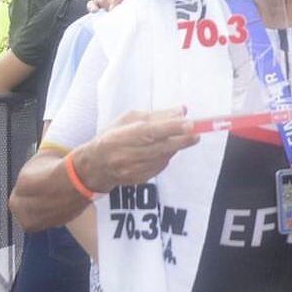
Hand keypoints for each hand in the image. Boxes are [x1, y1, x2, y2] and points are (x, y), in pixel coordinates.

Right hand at [76, 106, 198, 192]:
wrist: (94, 167)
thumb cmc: (112, 137)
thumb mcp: (127, 120)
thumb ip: (156, 115)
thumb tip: (182, 111)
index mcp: (119, 137)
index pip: (148, 132)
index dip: (170, 128)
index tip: (189, 123)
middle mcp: (124, 156)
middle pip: (158, 148)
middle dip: (181, 140)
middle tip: (196, 133)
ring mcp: (131, 171)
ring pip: (162, 158)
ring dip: (175, 148)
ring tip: (181, 138)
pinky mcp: (138, 180)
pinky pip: (160, 167)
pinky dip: (167, 157)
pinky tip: (166, 150)